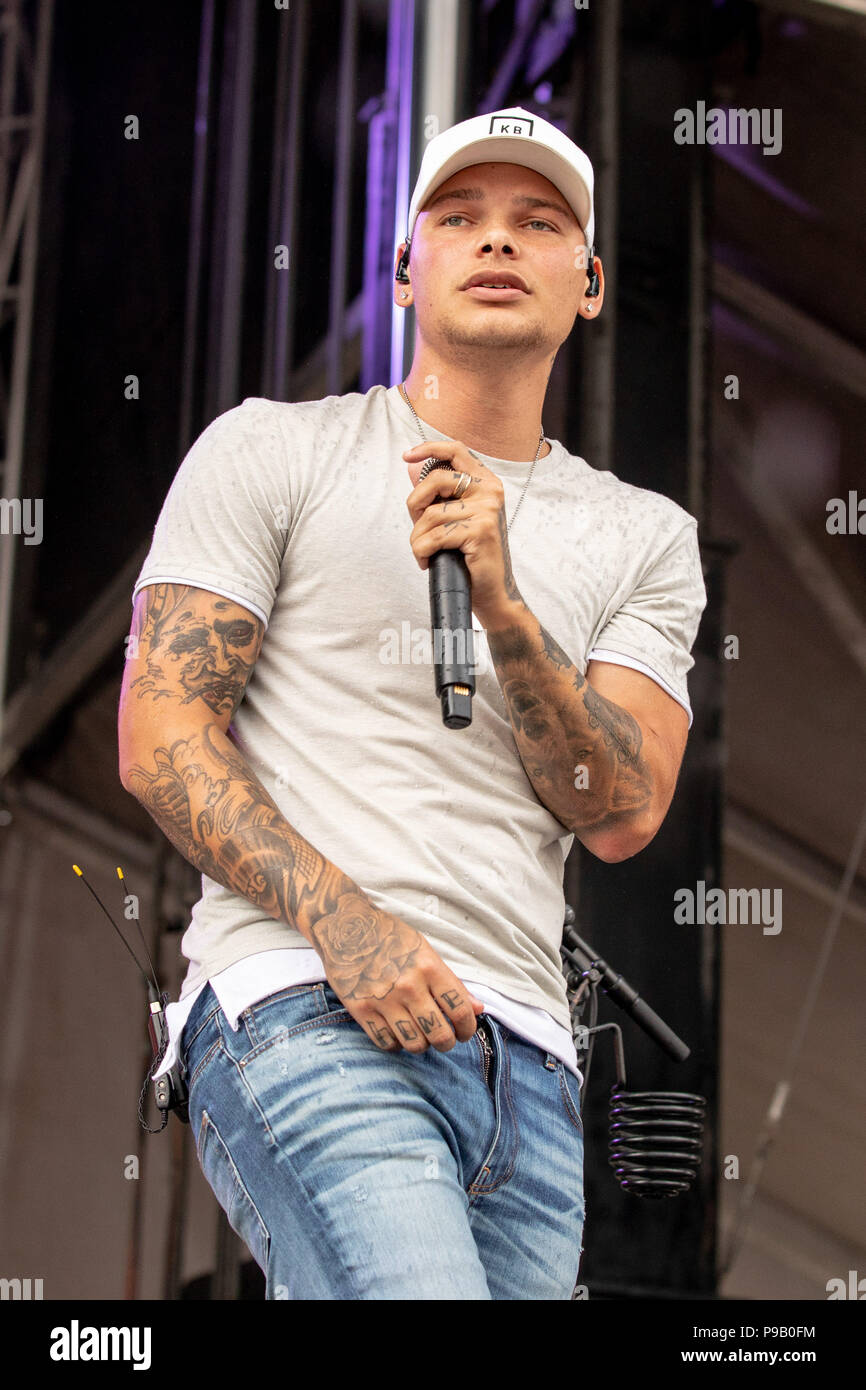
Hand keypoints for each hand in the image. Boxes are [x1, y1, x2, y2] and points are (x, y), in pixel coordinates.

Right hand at [315, 895, 484, 1052]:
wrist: (347, 927)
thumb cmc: (391, 938)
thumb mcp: (426, 952)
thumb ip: (452, 983)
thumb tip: (478, 1008)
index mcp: (430, 968)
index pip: (460, 1011)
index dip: (468, 1028)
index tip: (465, 1032)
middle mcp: (409, 985)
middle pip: (439, 1035)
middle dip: (447, 1043)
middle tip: (444, 1039)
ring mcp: (383, 999)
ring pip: (414, 1044)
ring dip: (421, 1045)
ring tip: (420, 1035)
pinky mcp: (361, 1009)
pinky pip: (386, 1043)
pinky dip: (395, 1044)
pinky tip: (396, 1032)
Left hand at [404, 440, 522, 624]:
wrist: (493, 592)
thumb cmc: (471, 556)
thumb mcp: (455, 518)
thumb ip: (438, 495)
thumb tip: (412, 469)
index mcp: (486, 483)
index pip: (456, 450)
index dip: (429, 448)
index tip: (407, 455)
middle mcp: (490, 491)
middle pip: (435, 479)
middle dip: (414, 505)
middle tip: (417, 527)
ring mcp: (487, 510)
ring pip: (430, 514)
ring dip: (417, 538)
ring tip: (424, 553)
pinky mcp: (480, 531)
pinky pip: (434, 536)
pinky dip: (422, 551)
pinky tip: (427, 561)